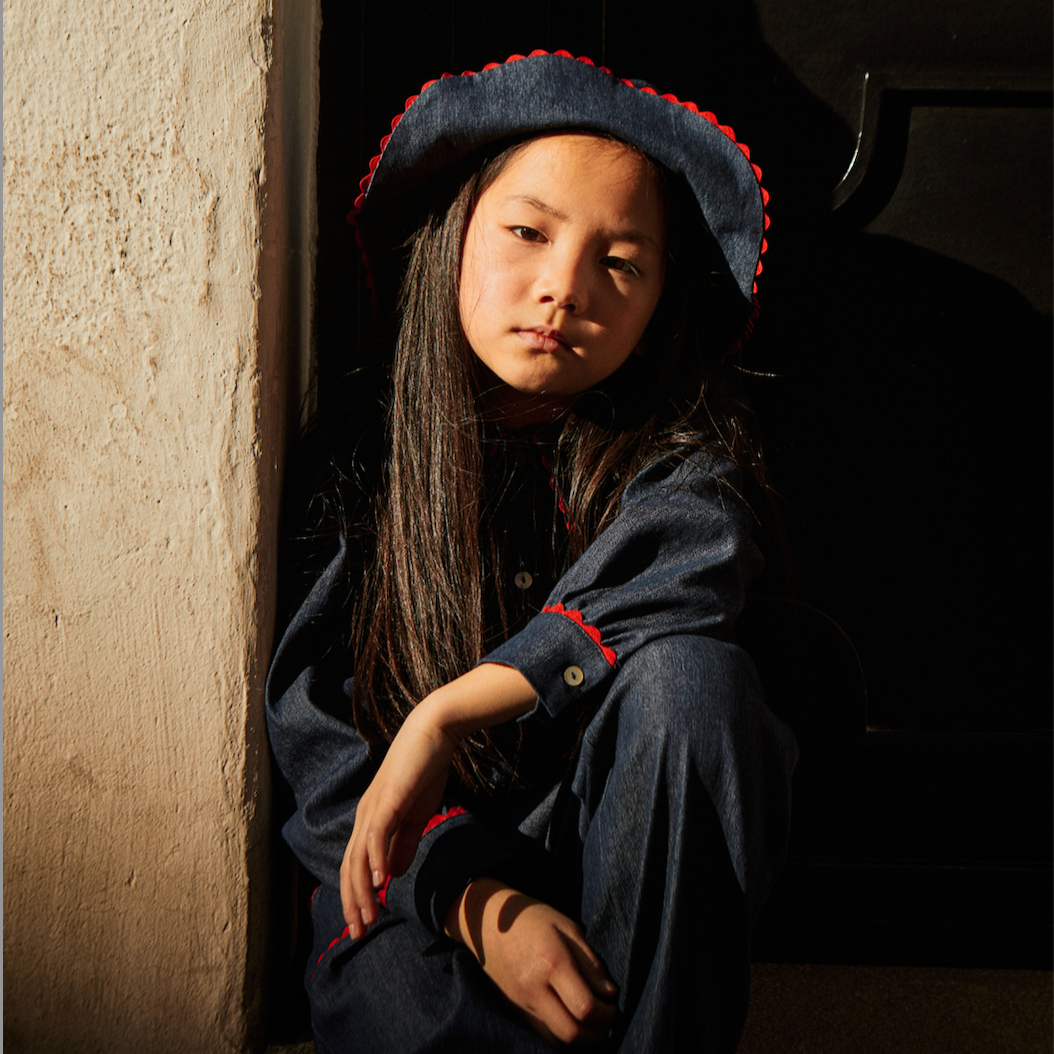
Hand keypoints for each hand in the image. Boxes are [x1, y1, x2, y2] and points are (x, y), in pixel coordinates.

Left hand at [341, 664, 536, 938]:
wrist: (434, 732)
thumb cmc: (425, 770)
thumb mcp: (416, 815)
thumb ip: (405, 843)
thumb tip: (393, 874)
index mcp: (370, 820)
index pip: (355, 866)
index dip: (356, 897)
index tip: (363, 924)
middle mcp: (364, 816)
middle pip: (350, 867)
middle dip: (352, 903)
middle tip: (359, 933)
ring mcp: (374, 807)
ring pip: (359, 857)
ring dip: (361, 891)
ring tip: (368, 917)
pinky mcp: (388, 799)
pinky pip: (377, 835)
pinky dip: (376, 859)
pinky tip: (382, 881)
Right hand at [446, 878, 617, 1044]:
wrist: (488, 922)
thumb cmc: (533, 918)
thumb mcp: (568, 928)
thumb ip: (590, 963)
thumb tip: (609, 993)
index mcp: (551, 963)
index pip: (585, 1007)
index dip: (606, 1014)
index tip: (614, 1005)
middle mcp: (534, 988)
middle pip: (571, 1032)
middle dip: (596, 1032)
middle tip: (607, 1018)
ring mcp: (521, 1002)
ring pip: (557, 1037)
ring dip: (580, 1036)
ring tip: (592, 1021)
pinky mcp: (515, 1009)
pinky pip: (543, 1032)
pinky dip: (561, 1031)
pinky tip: (571, 1017)